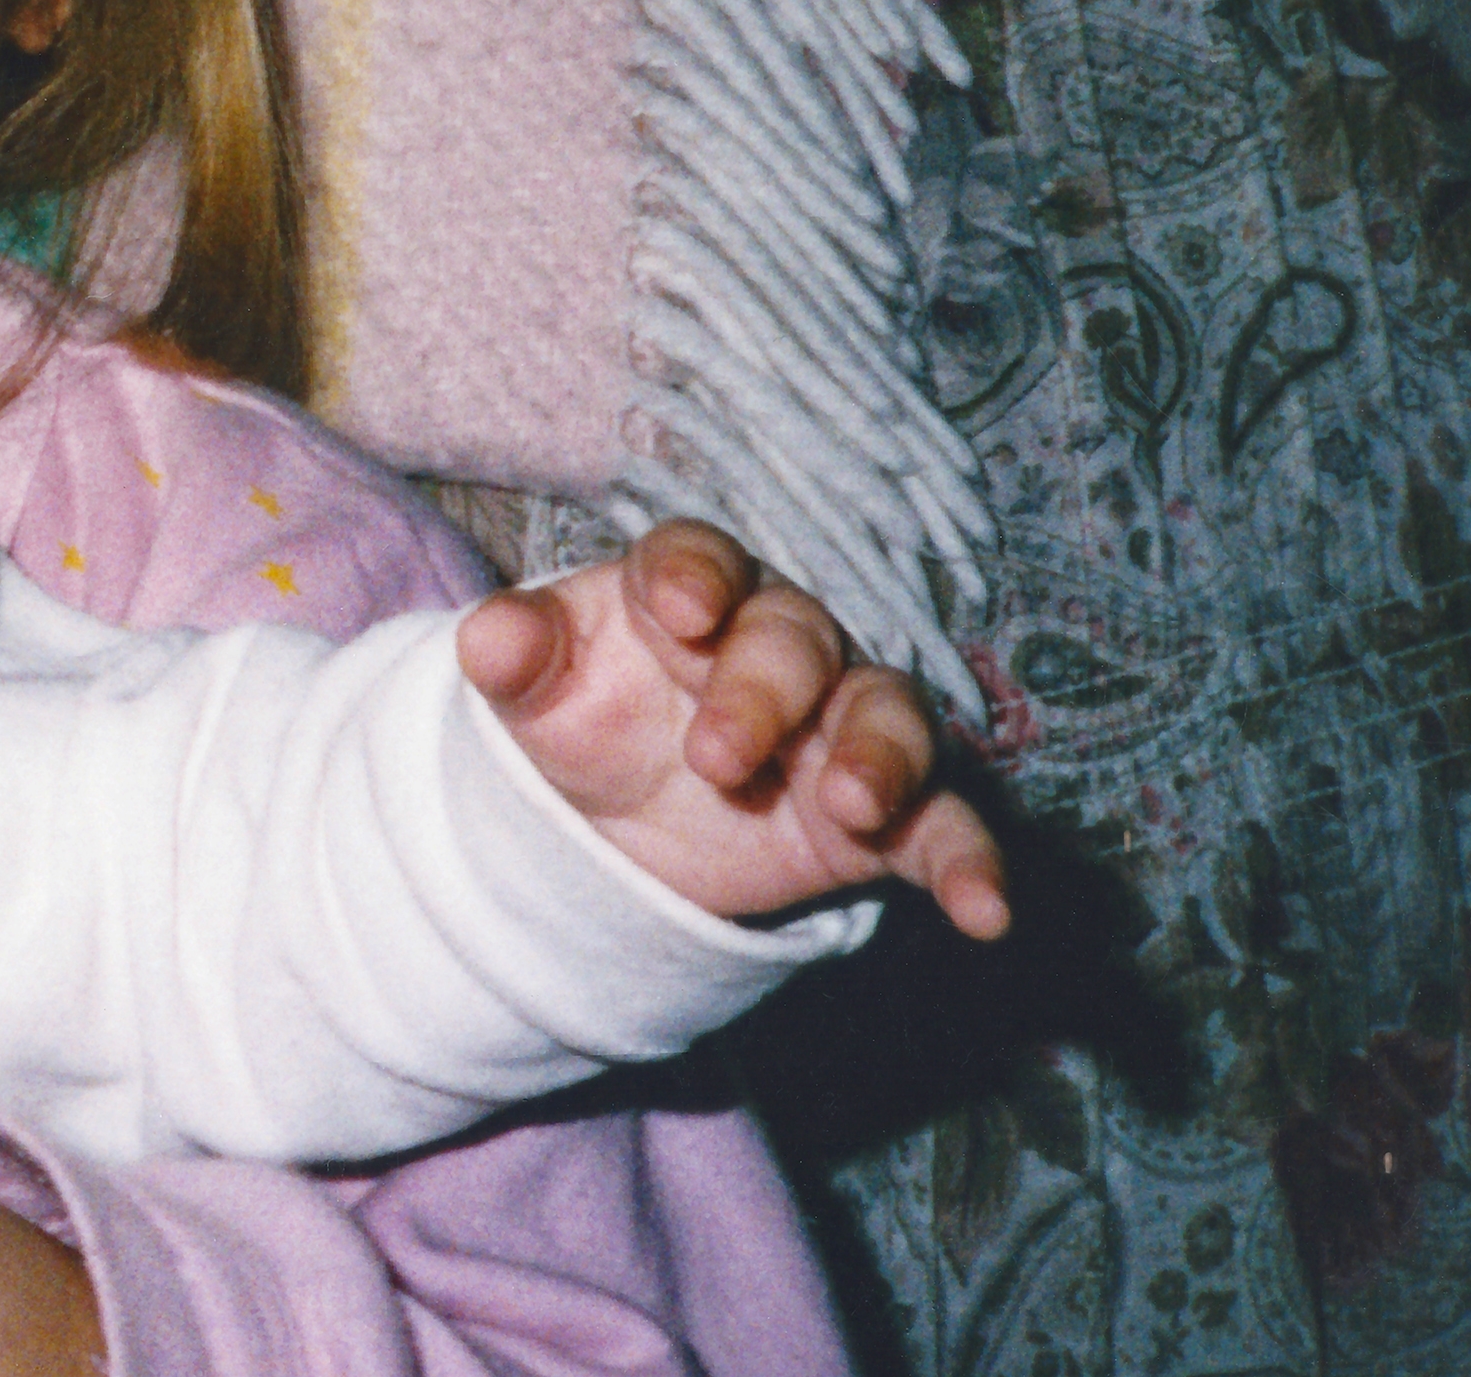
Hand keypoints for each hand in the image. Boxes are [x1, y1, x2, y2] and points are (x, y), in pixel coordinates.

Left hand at [459, 519, 1009, 939]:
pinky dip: (970, 864)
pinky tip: (986, 912)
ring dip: (879, 757)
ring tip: (852, 803)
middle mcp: (780, 644)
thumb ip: (516, 654)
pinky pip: (943, 828)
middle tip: (718, 757)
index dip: (693, 577)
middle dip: (766, 690)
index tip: (678, 609)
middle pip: (795, 641)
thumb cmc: (584, 714)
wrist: (618, 813)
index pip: (700, 558)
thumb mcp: (538, 690)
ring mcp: (838, 726)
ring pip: (888, 716)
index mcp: (690, 591)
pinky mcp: (879, 815)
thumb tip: (485, 638)